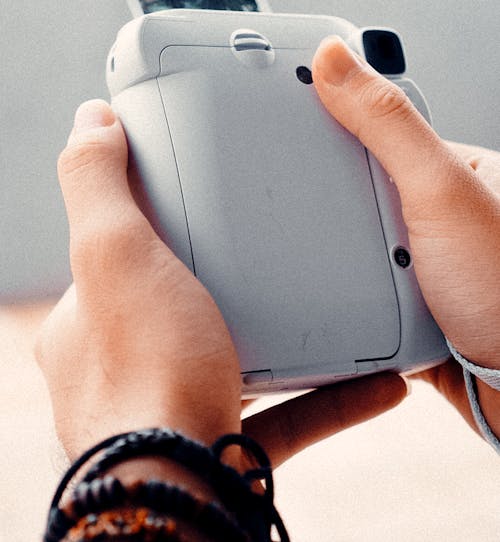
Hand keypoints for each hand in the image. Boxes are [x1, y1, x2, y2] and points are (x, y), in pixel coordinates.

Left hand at [36, 99, 407, 468]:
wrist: (181, 492)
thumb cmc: (145, 374)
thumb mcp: (112, 254)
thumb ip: (95, 182)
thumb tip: (90, 120)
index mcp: (87, 322)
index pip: (116, 253)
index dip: (157, 218)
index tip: (204, 193)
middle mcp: (122, 369)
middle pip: (179, 304)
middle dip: (226, 277)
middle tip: (276, 243)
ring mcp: (173, 410)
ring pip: (234, 358)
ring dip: (283, 335)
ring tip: (327, 300)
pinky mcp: (222, 449)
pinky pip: (285, 415)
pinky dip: (327, 394)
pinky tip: (373, 378)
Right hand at [312, 36, 499, 438]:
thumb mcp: (440, 191)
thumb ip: (387, 124)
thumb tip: (335, 59)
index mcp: (446, 166)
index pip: (371, 120)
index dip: (322, 106)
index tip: (272, 92)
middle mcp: (432, 207)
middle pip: (351, 176)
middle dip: (319, 186)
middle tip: (285, 184)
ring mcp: (417, 254)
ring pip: (347, 232)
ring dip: (327, 243)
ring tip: (315, 248)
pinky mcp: (404, 300)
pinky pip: (353, 280)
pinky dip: (335, 282)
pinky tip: (325, 283)